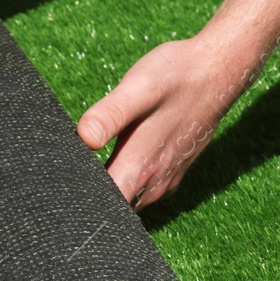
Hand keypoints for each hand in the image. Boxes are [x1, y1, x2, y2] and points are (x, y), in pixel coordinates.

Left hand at [77, 35, 259, 208]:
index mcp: (139, 168)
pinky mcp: (170, 171)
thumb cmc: (177, 76)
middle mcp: (152, 183)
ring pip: (127, 202)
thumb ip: (109, 115)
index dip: (78, 202)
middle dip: (88, 201)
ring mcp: (164, 180)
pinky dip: (123, 185)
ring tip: (81, 177)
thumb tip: (83, 139)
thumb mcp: (138, 87)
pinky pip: (140, 191)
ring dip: (106, 194)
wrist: (219, 71)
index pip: (101, 206)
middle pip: (112, 209)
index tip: (60, 190)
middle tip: (62, 183)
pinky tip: (111, 166)